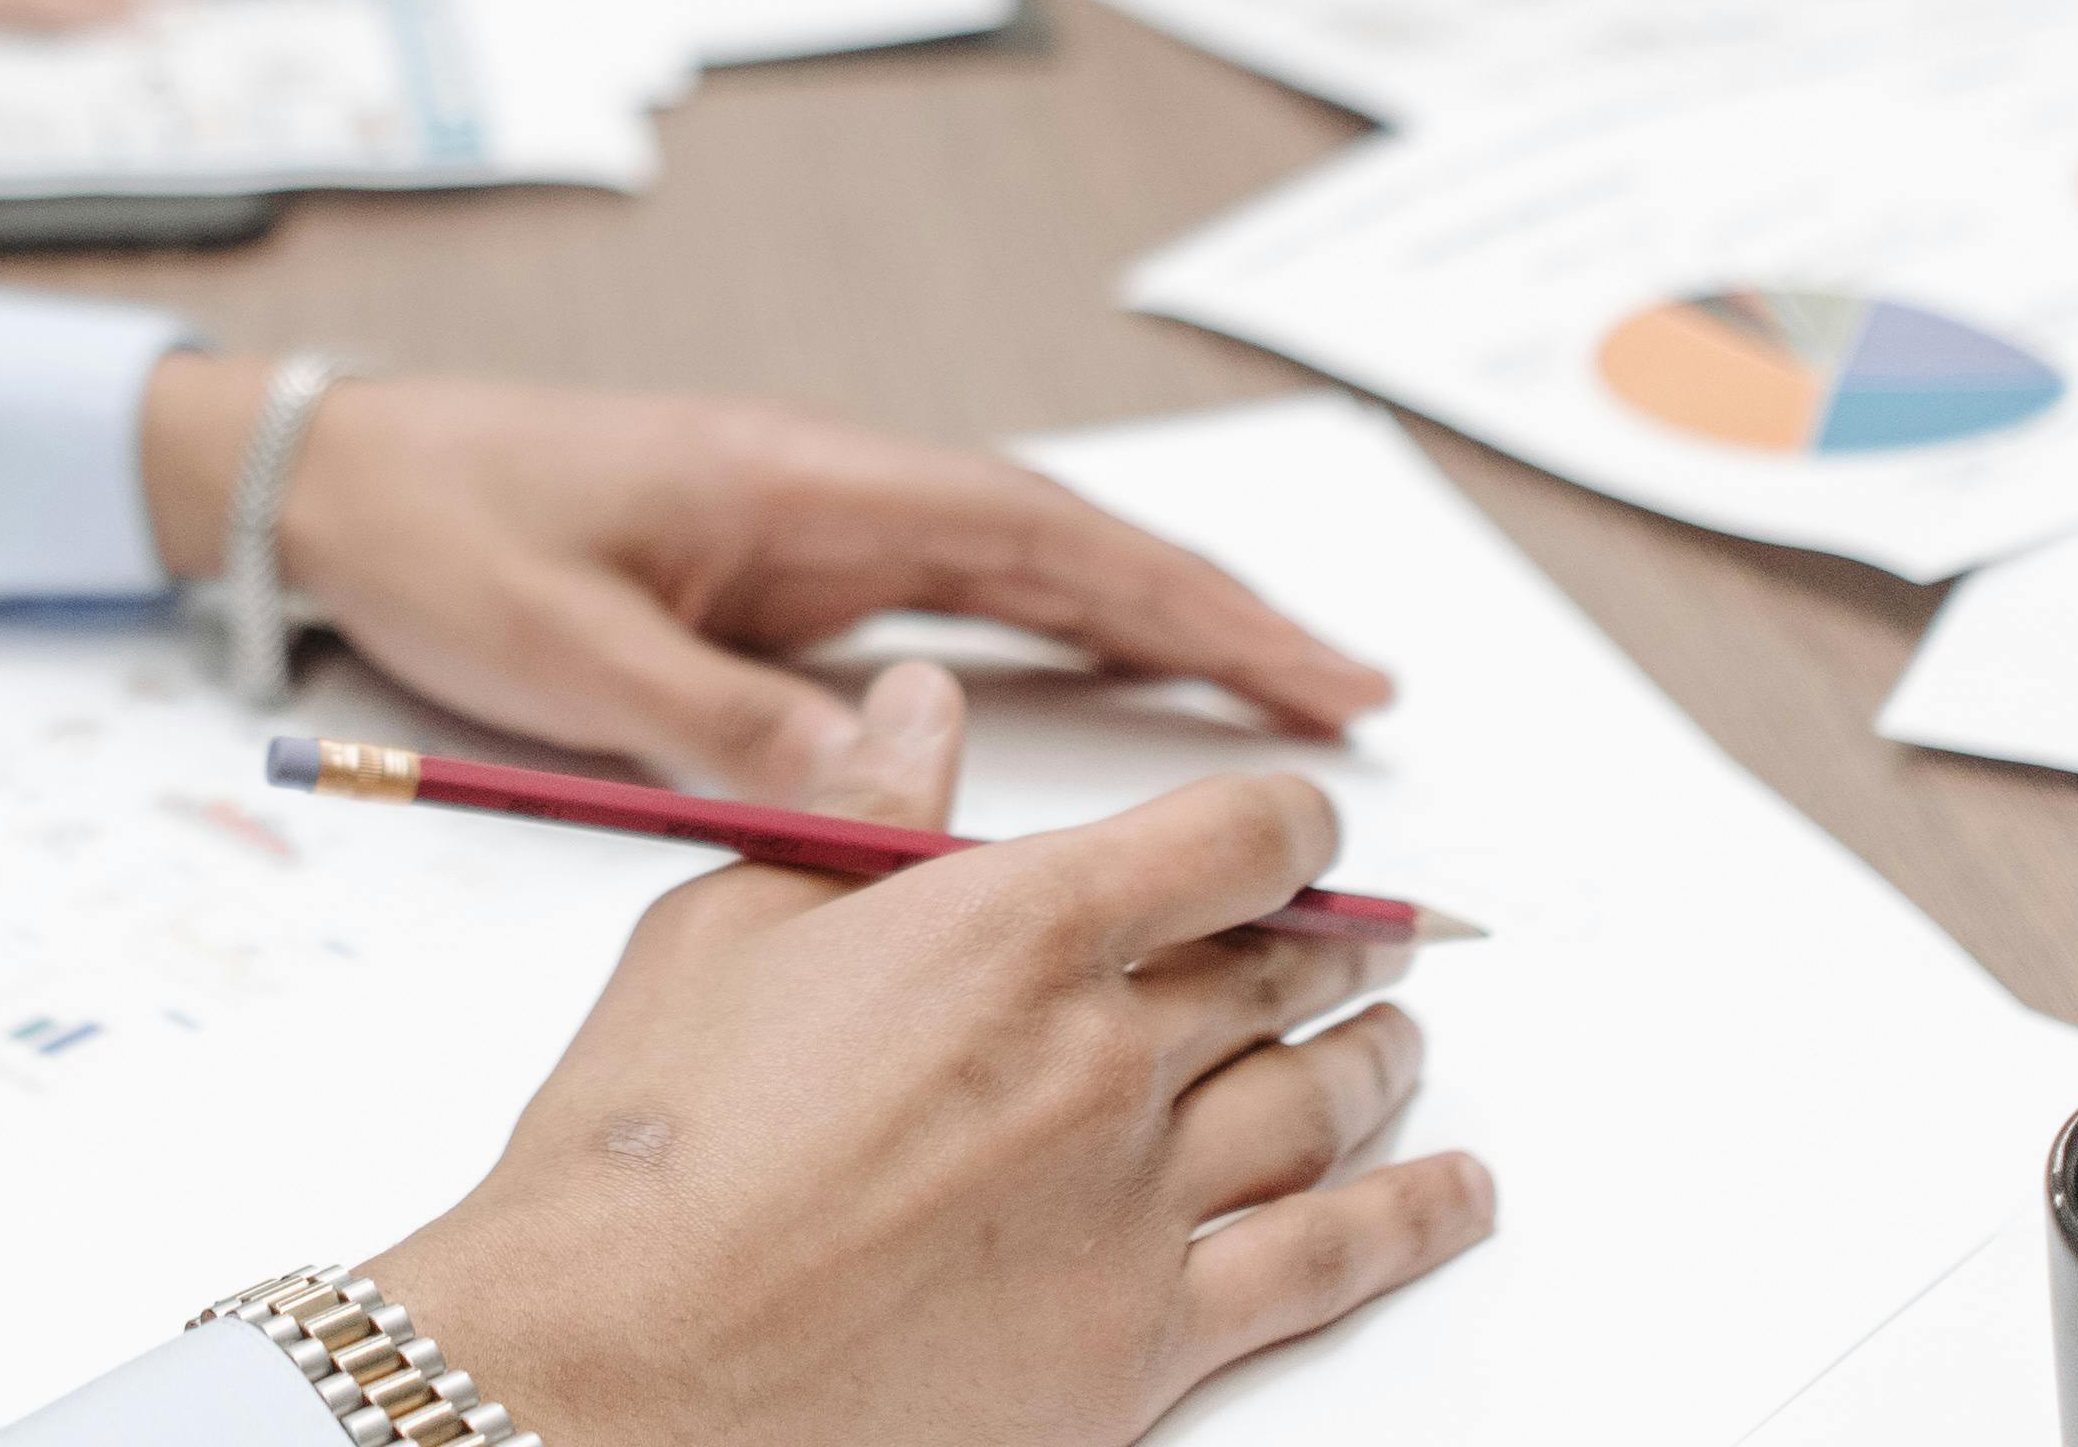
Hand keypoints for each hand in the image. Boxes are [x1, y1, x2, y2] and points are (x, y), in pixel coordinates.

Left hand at [135, 361, 1391, 794]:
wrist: (337, 470)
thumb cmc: (442, 534)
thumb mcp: (571, 654)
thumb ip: (726, 722)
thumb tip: (893, 791)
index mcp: (802, 486)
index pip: (1040, 540)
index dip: (1191, 606)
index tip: (1316, 670)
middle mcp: (831, 491)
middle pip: (1068, 551)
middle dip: (1219, 619)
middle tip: (1360, 702)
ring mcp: (811, 524)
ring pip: (1025, 573)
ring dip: (1153, 626)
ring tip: (1287, 701)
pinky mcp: (780, 567)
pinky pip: (954, 602)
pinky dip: (1055, 638)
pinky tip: (1115, 688)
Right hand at [376, 660, 1493, 1446]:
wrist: (621, 1368)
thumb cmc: (645, 1155)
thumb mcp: (730, 924)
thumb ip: (859, 812)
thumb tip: (918, 710)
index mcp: (1011, 928)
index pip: (1227, 842)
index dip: (1290, 824)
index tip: (1305, 828)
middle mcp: (1102, 1053)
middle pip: (1280, 971)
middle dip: (1336, 942)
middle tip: (1366, 935)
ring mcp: (1137, 1202)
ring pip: (1320, 1102)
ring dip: (1380, 1058)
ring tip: (1401, 1040)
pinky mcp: (1143, 1338)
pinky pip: (1327, 1262)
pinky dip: (1414, 1218)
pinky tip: (1456, 1193)